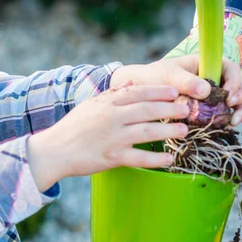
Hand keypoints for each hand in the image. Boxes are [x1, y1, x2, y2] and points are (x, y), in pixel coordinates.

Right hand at [27, 83, 188, 191]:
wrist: (54, 150)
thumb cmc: (73, 128)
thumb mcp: (90, 105)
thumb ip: (112, 94)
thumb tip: (129, 81)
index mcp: (106, 103)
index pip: (137, 92)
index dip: (158, 91)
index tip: (175, 91)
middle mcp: (111, 118)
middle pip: (147, 110)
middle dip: (170, 108)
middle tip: (187, 110)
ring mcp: (113, 137)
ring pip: (147, 131)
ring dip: (168, 130)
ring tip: (183, 131)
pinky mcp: (112, 157)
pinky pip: (139, 157)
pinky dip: (156, 158)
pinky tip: (170, 159)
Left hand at [110, 56, 241, 126]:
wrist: (141, 91)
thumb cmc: (154, 77)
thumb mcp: (168, 76)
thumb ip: (186, 81)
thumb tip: (207, 90)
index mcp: (207, 63)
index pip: (231, 68)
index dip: (235, 80)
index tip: (228, 95)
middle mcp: (214, 76)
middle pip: (241, 83)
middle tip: (232, 108)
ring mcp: (213, 92)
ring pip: (237, 98)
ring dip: (240, 109)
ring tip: (232, 122)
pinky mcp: (209, 107)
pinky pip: (225, 111)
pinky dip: (229, 118)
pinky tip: (224, 126)